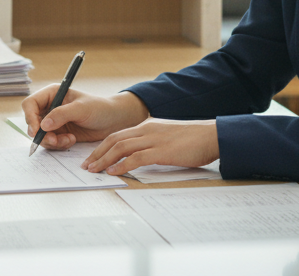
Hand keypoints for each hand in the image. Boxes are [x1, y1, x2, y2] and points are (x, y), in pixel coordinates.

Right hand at [21, 87, 148, 150]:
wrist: (113, 121)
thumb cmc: (100, 108)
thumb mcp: (81, 109)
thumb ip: (61, 115)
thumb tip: (43, 125)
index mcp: (52, 94)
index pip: (30, 104)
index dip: (30, 117)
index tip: (37, 130)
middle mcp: (50, 107)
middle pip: (32, 122)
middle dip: (42, 134)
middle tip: (54, 140)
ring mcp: (54, 121)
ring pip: (40, 135)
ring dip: (52, 141)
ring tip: (68, 140)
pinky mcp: (59, 133)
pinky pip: (50, 142)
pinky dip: (58, 145)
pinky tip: (72, 140)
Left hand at [82, 118, 218, 174]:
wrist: (212, 136)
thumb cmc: (194, 139)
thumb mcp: (168, 137)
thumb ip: (153, 143)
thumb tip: (140, 156)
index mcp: (148, 126)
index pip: (118, 134)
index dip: (102, 146)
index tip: (93, 157)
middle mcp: (147, 130)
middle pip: (114, 139)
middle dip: (97, 153)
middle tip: (86, 165)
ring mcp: (153, 139)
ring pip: (121, 147)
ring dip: (104, 159)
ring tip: (94, 170)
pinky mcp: (162, 151)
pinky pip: (136, 158)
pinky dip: (121, 165)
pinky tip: (113, 172)